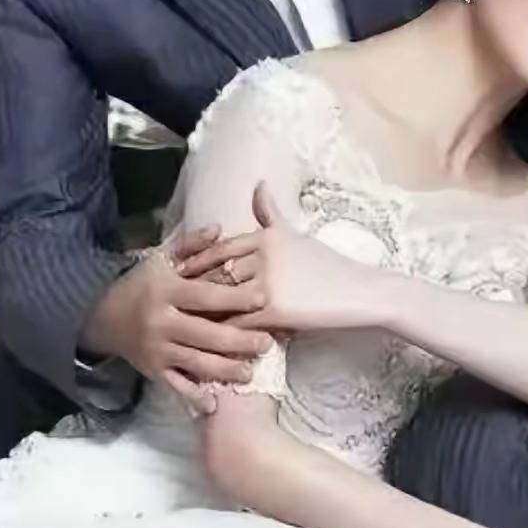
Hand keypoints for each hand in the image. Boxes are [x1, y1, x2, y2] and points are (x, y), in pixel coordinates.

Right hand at [81, 225, 271, 414]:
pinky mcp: (153, 371)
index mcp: (167, 292)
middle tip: (266, 343)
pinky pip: (175, 386)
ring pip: (195, 363)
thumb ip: (191, 246)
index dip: (234, 299)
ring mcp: (157, 350)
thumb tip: (218, 229)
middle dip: (238, 341)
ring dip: (224, 370)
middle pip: (205, 335)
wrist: (103, 316)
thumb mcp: (162, 259)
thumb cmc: (142, 284)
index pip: (205, 297)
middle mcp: (162, 323)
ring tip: (250, 373)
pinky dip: (193, 397)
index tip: (262, 300)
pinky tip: (214, 403)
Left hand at [175, 183, 377, 332]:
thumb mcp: (295, 234)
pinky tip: (209, 343)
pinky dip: (222, 334)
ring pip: (224, 299)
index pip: (221, 248)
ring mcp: (268, 282)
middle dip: (193, 289)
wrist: (358, 292)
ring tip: (182, 325)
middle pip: (216, 273)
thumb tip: (258, 184)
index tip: (177, 274)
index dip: (196, 261)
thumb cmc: (327, 264)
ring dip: (202, 313)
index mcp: (266, 236)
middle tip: (169, 303)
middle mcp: (264, 255)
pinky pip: (239, 324)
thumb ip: (270, 214)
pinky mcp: (275, 310)